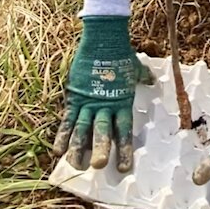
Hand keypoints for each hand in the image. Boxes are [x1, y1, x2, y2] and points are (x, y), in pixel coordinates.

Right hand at [52, 16, 153, 171]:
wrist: (102, 40)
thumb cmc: (121, 54)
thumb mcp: (134, 68)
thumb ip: (142, 77)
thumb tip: (152, 80)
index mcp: (121, 102)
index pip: (123, 131)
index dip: (123, 149)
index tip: (123, 168)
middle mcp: (104, 105)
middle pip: (102, 131)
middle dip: (100, 149)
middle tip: (98, 165)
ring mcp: (87, 102)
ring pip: (82, 129)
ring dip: (77, 148)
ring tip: (75, 165)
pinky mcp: (74, 96)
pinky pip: (67, 119)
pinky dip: (62, 134)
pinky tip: (57, 150)